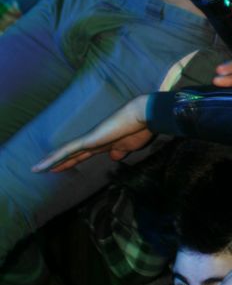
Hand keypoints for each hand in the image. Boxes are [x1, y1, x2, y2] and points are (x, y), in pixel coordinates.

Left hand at [31, 95, 152, 172]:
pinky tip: (42, 166)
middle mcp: (95, 139)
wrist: (143, 115)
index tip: (63, 167)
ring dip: (51, 161)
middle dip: (59, 162)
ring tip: (36, 169)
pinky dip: (54, 158)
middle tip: (45, 169)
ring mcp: (90, 138)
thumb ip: (120, 151)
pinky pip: (67, 150)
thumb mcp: (130, 146)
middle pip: (72, 153)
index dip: (73, 161)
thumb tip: (114, 157)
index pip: (84, 154)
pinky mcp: (88, 139)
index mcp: (105, 142)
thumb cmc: (140, 129)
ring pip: (65, 152)